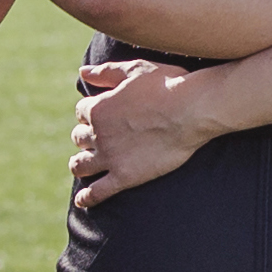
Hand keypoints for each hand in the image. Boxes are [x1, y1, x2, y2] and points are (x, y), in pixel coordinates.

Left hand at [69, 59, 218, 207]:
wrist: (191, 110)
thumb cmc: (167, 85)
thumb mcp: (134, 69)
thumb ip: (106, 72)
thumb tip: (82, 73)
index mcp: (98, 108)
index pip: (81, 112)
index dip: (91, 112)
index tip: (101, 114)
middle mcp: (98, 134)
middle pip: (79, 138)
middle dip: (86, 137)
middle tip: (98, 138)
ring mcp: (111, 157)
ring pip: (81, 165)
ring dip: (80, 164)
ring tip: (83, 166)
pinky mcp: (125, 176)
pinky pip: (98, 192)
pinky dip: (87, 198)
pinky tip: (82, 201)